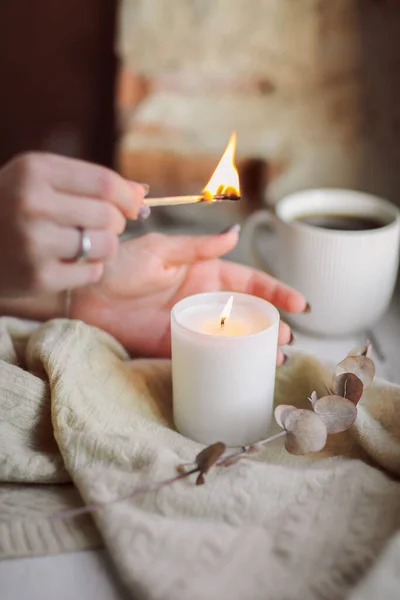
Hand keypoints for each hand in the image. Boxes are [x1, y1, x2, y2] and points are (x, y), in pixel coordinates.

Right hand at [0, 153, 147, 296]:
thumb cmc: (10, 206)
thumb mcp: (39, 179)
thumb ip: (89, 182)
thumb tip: (143, 193)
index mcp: (35, 171)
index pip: (105, 183)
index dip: (128, 197)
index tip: (133, 206)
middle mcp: (32, 204)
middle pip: (108, 216)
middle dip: (115, 223)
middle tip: (101, 226)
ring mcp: (34, 243)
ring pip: (106, 246)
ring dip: (104, 247)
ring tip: (84, 244)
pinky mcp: (37, 278)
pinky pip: (92, 273)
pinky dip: (89, 269)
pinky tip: (68, 262)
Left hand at [72, 229, 307, 363]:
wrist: (86, 294)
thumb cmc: (121, 265)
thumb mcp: (161, 250)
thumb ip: (198, 247)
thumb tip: (234, 234)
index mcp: (205, 273)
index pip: (249, 282)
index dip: (275, 292)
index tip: (299, 303)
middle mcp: (203, 301)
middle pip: (247, 314)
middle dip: (271, 325)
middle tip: (286, 339)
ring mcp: (192, 325)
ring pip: (233, 338)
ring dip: (255, 347)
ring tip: (274, 359)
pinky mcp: (176, 346)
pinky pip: (208, 356)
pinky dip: (227, 364)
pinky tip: (244, 370)